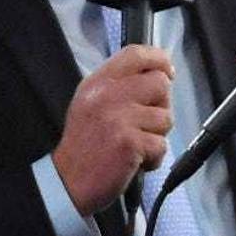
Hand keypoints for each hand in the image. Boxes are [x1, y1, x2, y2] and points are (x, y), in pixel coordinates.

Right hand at [52, 45, 173, 214]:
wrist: (68, 182)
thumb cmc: (84, 144)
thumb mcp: (90, 102)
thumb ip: (118, 85)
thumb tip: (159, 74)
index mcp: (98, 82)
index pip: (135, 54)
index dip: (157, 59)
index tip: (167, 70)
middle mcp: (108, 95)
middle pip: (160, 83)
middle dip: (161, 105)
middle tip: (146, 122)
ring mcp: (120, 118)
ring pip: (165, 117)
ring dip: (156, 135)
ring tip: (135, 144)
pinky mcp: (130, 142)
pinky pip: (161, 144)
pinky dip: (154, 157)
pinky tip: (136, 161)